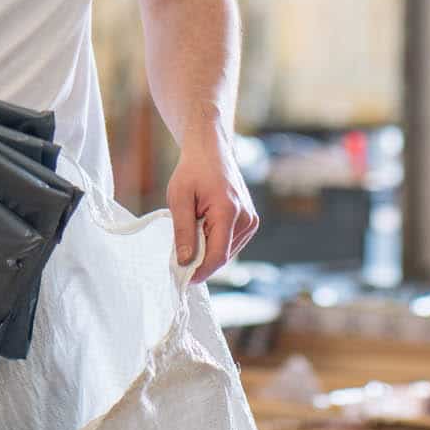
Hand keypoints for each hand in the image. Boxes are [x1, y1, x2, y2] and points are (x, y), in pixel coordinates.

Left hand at [165, 129, 258, 282]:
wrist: (210, 151)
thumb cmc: (192, 171)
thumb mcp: (179, 199)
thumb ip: (182, 232)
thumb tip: (184, 262)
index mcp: (229, 212)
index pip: (218, 255)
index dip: (200, 271)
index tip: (182, 278)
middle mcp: (246, 219)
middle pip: (222, 256)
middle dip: (200, 259)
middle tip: (178, 251)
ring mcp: (251, 221)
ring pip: (226, 252)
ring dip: (207, 249)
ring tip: (193, 227)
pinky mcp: (250, 222)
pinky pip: (230, 244)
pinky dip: (214, 242)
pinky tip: (203, 226)